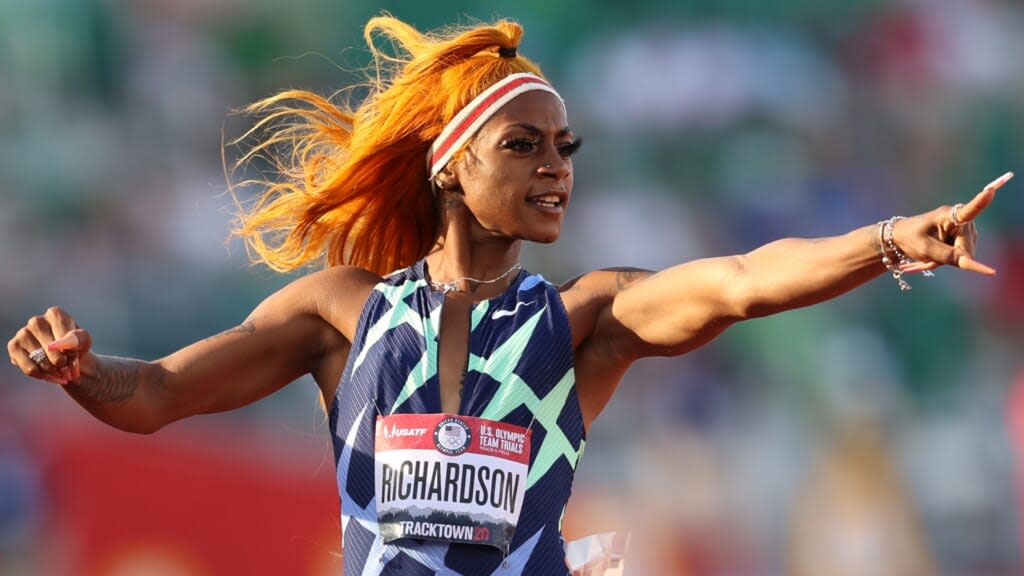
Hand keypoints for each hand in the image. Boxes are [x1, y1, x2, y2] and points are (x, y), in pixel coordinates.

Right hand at [7, 306, 93, 385]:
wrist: (65, 357)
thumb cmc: (76, 346)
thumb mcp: (84, 341)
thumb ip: (76, 340)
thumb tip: (54, 346)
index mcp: (55, 314)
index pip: (66, 339)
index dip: (72, 353)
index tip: (75, 357)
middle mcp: (36, 321)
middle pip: (52, 351)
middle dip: (63, 364)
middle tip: (68, 367)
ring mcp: (23, 333)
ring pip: (41, 361)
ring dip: (54, 372)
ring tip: (60, 371)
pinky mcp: (13, 347)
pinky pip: (30, 369)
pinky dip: (43, 376)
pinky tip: (49, 374)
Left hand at [894, 172, 1012, 274]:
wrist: (901, 238)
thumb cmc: (910, 238)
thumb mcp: (924, 248)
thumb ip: (946, 255)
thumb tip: (969, 262)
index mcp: (949, 215)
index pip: (968, 211)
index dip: (981, 202)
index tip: (990, 191)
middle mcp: (962, 220)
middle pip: (967, 249)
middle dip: (949, 258)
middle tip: (929, 258)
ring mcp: (965, 230)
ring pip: (964, 255)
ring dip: (947, 259)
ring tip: (931, 254)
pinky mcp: (965, 238)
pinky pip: (961, 256)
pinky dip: (947, 259)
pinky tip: (935, 256)